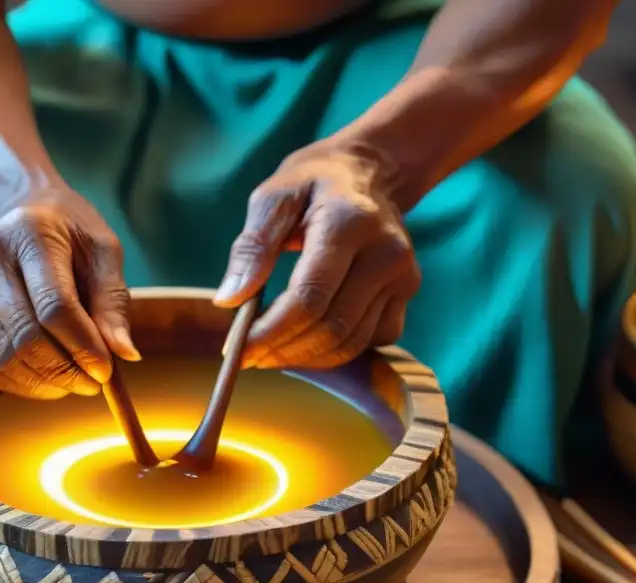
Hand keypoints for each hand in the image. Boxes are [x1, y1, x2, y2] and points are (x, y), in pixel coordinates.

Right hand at [0, 188, 138, 397]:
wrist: (18, 214)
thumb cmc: (68, 236)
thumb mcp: (102, 253)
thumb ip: (113, 302)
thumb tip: (125, 354)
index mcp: (29, 232)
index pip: (55, 305)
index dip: (82, 346)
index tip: (106, 371)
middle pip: (26, 336)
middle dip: (65, 370)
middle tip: (92, 384)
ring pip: (3, 357)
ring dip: (44, 383)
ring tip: (72, 383)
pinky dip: (19, 384)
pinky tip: (45, 383)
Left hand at [214, 140, 419, 368]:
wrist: (368, 171)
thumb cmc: (312, 183)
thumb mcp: (274, 198)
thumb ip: (251, 248)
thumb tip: (228, 301)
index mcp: (351, 223)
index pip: (310, 298)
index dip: (271, 332)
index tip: (238, 349)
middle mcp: (386, 253)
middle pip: (331, 327)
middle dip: (283, 350)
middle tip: (249, 356)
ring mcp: (403, 276)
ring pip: (351, 343)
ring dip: (305, 357)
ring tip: (271, 352)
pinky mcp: (407, 293)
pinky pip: (370, 341)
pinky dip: (334, 350)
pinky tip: (306, 339)